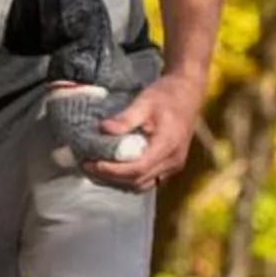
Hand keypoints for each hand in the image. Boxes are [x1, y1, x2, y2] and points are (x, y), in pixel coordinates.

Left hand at [85, 73, 199, 192]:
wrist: (188, 93)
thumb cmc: (167, 95)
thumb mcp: (144, 101)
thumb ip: (125, 118)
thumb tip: (103, 129)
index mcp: (167, 145)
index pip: (137, 168)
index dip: (112, 170)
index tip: (92, 163)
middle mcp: (173, 161)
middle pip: (138, 180)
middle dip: (111, 177)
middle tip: (87, 166)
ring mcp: (174, 165)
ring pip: (143, 184)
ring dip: (119, 181)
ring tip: (96, 169)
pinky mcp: (171, 165)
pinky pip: (149, 179)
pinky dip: (129, 178)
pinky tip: (113, 168)